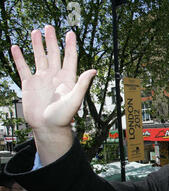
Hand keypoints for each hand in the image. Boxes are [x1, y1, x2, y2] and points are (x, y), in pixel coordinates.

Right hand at [11, 25, 95, 163]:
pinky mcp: (29, 85)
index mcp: (67, 79)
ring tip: (35, 32)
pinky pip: (23, 68)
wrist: (48, 128)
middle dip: (51, 41)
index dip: (70, 46)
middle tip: (49, 27)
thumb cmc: (63, 117)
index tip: (70, 33)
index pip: (70, 58)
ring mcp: (42, 80)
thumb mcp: (75, 99)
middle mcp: (55, 77)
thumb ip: (82, 83)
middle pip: (53, 54)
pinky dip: (20, 58)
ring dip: (37, 45)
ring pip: (39, 58)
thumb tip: (94, 70)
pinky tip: (16, 48)